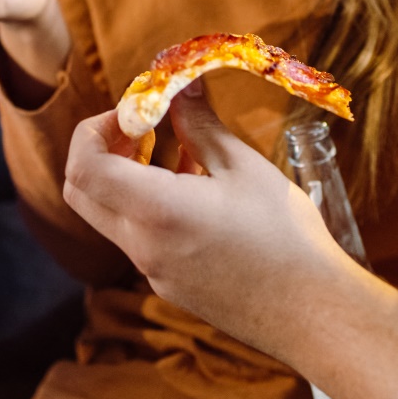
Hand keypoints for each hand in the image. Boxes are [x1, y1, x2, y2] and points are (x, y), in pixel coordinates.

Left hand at [61, 89, 359, 356]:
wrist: (313, 314)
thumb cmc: (287, 238)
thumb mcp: (245, 169)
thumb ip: (202, 126)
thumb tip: (182, 84)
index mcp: (155, 212)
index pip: (83, 166)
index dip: (95, 129)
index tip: (135, 110)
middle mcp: (141, 246)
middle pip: (83, 192)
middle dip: (103, 149)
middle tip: (145, 126)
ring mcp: (152, 271)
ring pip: (113, 213)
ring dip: (131, 174)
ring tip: (186, 151)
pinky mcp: (170, 284)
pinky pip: (141, 236)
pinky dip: (152, 203)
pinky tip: (201, 189)